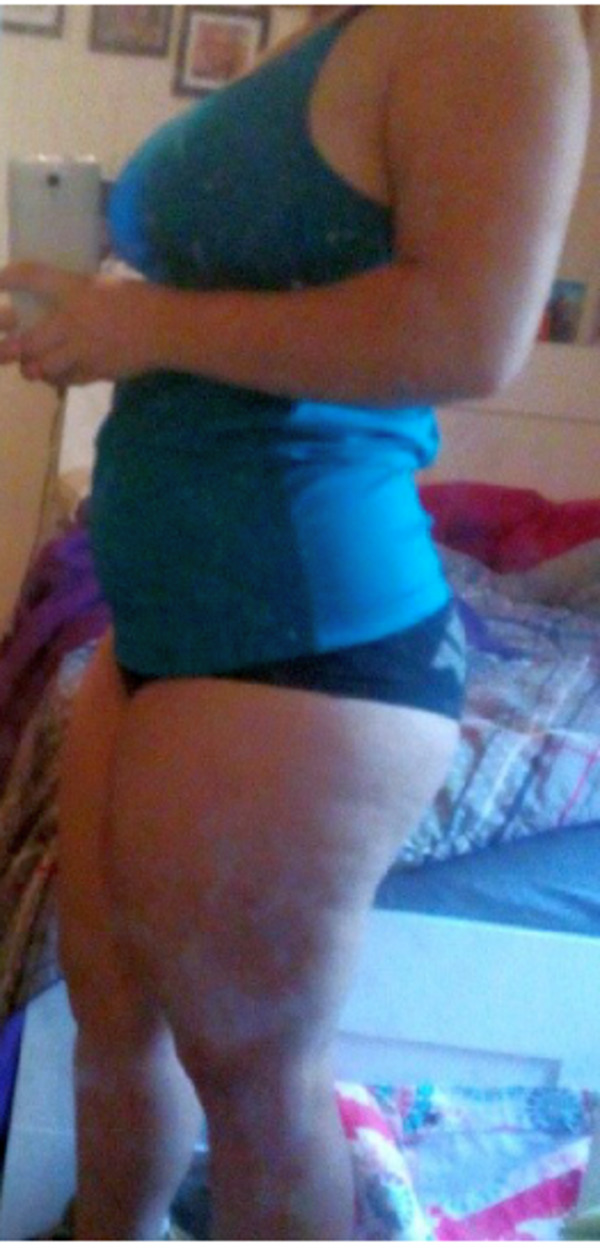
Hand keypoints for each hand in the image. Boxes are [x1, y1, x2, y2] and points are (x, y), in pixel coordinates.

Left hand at [0, 263, 158, 387]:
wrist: (167, 329)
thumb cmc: (138, 298)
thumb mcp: (102, 283)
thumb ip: (74, 289)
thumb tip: (52, 291)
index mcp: (75, 290)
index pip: (30, 278)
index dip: (7, 279)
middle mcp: (72, 321)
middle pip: (26, 340)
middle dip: (8, 348)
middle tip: (5, 347)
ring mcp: (82, 350)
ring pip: (42, 367)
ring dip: (32, 366)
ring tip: (30, 364)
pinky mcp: (95, 372)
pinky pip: (65, 380)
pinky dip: (56, 378)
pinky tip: (57, 373)